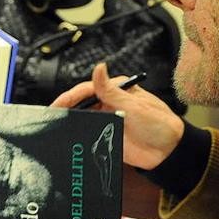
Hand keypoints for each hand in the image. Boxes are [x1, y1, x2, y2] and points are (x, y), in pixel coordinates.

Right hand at [52, 62, 183, 168]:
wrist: (170, 151)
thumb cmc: (159, 123)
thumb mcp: (134, 105)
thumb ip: (111, 90)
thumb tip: (98, 67)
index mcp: (116, 90)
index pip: (86, 90)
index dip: (69, 97)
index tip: (56, 105)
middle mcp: (110, 103)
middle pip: (81, 104)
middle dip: (65, 109)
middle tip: (48, 117)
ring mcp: (108, 119)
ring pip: (82, 118)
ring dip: (69, 122)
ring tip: (52, 128)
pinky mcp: (108, 136)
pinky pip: (88, 134)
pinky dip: (77, 135)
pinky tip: (67, 138)